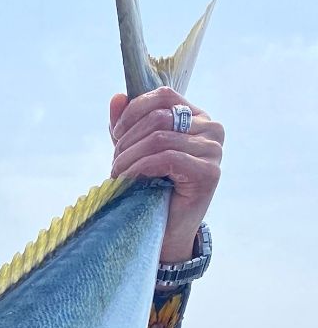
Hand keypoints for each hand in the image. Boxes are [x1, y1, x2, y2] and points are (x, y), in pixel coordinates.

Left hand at [109, 86, 223, 262]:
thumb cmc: (151, 189)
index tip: (116, 134)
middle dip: (128, 139)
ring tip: (117, 175)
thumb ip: (128, 124)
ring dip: (129, 157)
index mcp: (196, 116)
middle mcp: (211, 128)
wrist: (165, 231)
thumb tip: (117, 97)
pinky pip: (167, 158)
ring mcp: (213, 150)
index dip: (134, 111)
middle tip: (114, 163)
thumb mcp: (136, 151)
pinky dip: (141, 168)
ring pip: (159, 138)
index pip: (163, 95)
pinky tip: (129, 180)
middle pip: (159, 116)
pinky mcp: (209, 173)